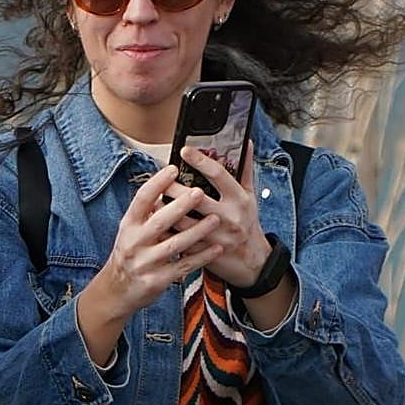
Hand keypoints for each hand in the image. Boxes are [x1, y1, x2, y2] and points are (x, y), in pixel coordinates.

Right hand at [76, 163, 222, 365]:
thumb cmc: (131, 252)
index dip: (157, 183)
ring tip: (215, 219)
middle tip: (200, 192)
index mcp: (128, 225)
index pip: (141, 200)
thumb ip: (148, 213)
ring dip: (197, 232)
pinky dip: (201, 257)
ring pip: (175, 245)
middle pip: (159, 221)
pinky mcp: (157, 280)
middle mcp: (134, 242)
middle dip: (180, 206)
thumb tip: (169, 185)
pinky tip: (216, 248)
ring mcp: (145, 263)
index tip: (173, 168)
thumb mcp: (131, 231)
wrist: (117, 290)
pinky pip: (183, 266)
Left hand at [168, 140, 271, 287]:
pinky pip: (179, 239)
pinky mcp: (202, 252)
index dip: (200, 160)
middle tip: (162, 177)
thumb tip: (246, 143)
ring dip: (164, 208)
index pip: (219, 175)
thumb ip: (245, 169)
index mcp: (239, 199)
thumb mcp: (250, 196)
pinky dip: (165, 230)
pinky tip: (155, 221)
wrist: (251, 261)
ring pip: (182, 220)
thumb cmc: (247, 222)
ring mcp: (214, 236)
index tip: (184, 150)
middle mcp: (228, 217)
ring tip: (153, 198)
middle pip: (195, 197)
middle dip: (174, 186)